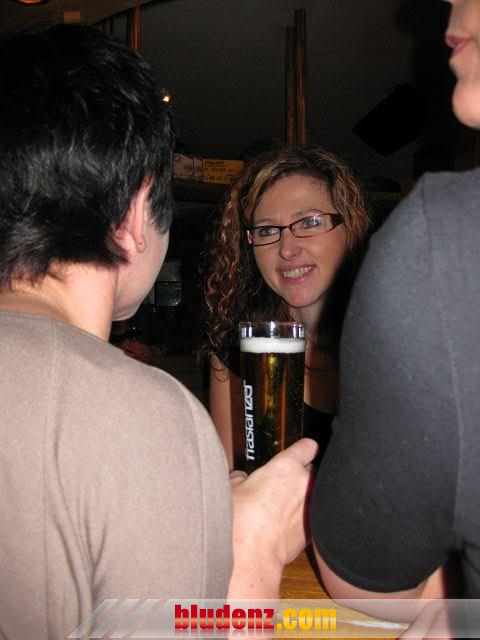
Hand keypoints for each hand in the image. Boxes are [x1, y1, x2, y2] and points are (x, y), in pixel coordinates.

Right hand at [228, 438, 318, 598]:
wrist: (251, 555)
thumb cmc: (239, 521)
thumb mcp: (232, 489)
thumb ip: (241, 477)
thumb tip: (241, 478)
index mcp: (286, 466)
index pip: (308, 446)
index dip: (303, 449)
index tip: (300, 453)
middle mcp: (305, 483)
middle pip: (313, 470)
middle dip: (302, 476)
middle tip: (284, 485)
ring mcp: (312, 506)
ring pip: (314, 494)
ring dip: (304, 497)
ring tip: (286, 508)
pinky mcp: (314, 528)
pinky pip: (313, 515)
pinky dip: (304, 518)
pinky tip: (287, 526)